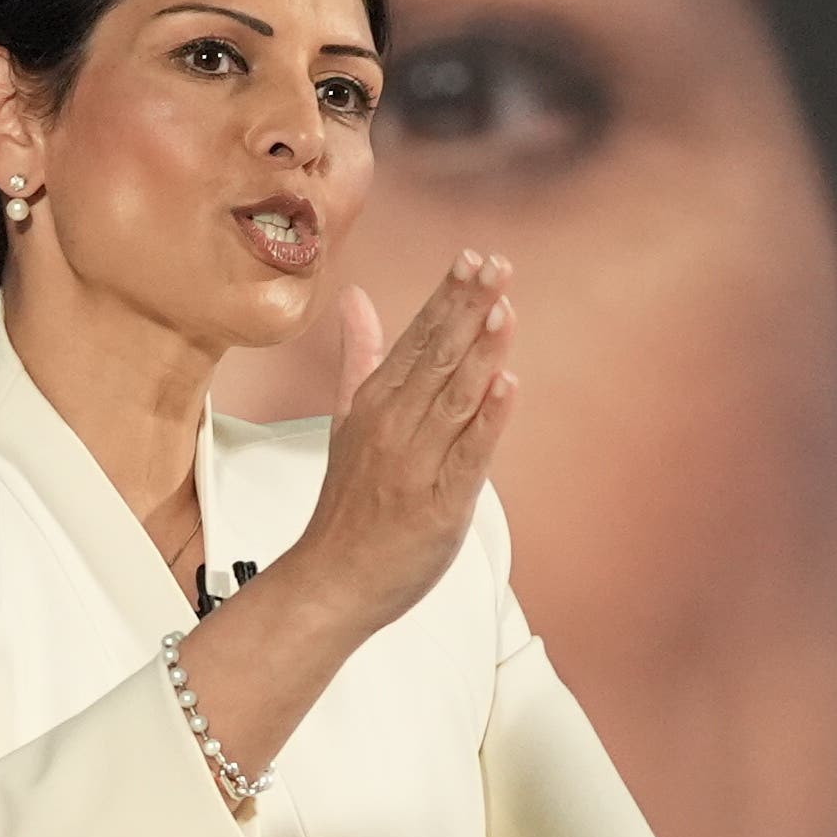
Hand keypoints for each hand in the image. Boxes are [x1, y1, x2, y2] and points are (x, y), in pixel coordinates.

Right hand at [299, 250, 517, 632]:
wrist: (331, 579)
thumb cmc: (347, 504)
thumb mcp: (348, 418)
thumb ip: (360, 355)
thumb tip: (356, 300)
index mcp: (376, 402)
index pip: (417, 337)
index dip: (447, 296)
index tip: (473, 257)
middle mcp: (394, 425)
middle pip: (436, 355)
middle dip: (468, 307)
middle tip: (495, 264)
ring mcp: (416, 463)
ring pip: (454, 396)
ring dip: (480, 349)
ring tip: (503, 306)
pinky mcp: (440, 503)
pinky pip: (468, 454)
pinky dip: (488, 418)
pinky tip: (506, 382)